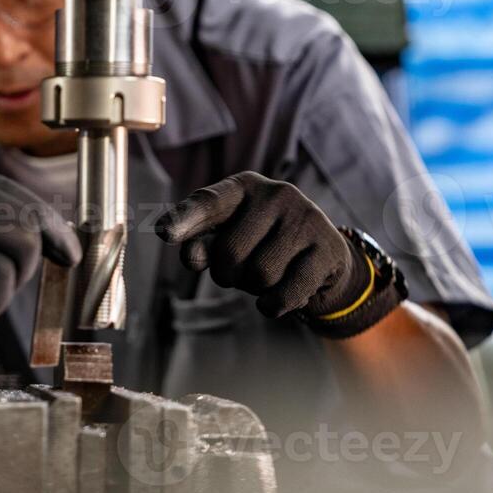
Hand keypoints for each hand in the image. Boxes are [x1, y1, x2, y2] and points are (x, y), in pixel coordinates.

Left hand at [155, 172, 393, 331]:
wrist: (321, 257)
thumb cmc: (261, 244)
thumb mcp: (229, 237)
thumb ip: (203, 243)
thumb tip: (190, 255)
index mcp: (243, 186)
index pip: (208, 202)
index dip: (185, 220)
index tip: (164, 233)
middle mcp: (276, 194)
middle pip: (230, 253)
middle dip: (227, 273)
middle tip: (239, 271)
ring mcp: (306, 219)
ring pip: (259, 275)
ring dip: (252, 288)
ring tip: (263, 276)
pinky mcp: (327, 249)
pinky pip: (285, 293)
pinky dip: (272, 305)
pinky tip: (275, 298)